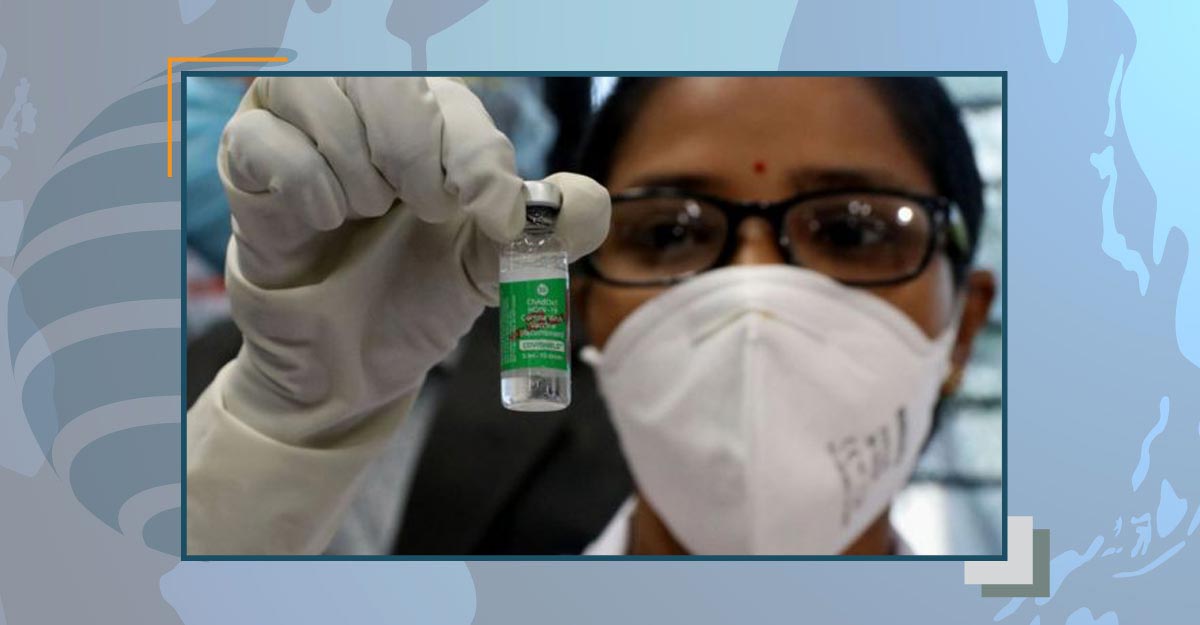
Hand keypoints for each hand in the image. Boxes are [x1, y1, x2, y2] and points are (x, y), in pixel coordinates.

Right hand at [186, 77, 607, 553]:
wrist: (351, 368)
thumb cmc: (417, 301)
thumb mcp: (493, 269)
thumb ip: (545, 232)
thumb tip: (587, 203)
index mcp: (430, 121)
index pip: (455, 102)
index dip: (477, 159)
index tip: (490, 217)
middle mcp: (364, 110)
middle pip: (384, 78)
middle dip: (413, 153)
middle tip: (421, 210)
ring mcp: (300, 132)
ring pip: (317, 91)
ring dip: (356, 167)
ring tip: (364, 213)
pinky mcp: (246, 169)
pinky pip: (262, 139)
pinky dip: (304, 183)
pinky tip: (322, 220)